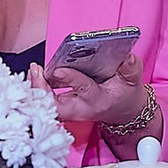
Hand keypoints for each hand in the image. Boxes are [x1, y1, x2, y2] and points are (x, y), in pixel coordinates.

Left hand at [42, 52, 157, 146]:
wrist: (123, 111)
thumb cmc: (125, 95)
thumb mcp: (133, 81)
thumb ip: (131, 68)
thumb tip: (126, 56)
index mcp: (99, 100)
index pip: (84, 89)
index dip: (71, 79)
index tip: (60, 69)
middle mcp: (82, 108)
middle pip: (56, 106)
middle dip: (43, 90)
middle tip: (36, 71)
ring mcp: (70, 110)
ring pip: (47, 105)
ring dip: (38, 88)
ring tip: (34, 69)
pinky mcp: (63, 107)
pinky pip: (45, 101)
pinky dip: (39, 88)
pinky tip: (35, 73)